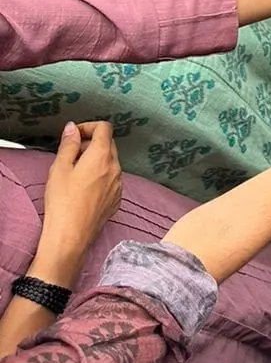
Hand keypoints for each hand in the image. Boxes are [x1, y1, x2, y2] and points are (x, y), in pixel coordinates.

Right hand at [40, 121, 122, 269]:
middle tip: (71, 155)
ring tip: (75, 174)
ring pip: (111, 163)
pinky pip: (112, 180)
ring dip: (96, 161)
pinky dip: (101, 177)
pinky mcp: (117, 198)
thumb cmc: (63, 202)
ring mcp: (119, 184)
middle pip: (108, 144)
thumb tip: (73, 128)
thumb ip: (69, 144)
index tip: (75, 134)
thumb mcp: (60, 168)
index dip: (89, 127)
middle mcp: (116, 167)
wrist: (71, 235)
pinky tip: (84, 189)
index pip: (105, 128)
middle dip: (91, 144)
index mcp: (102, 156)